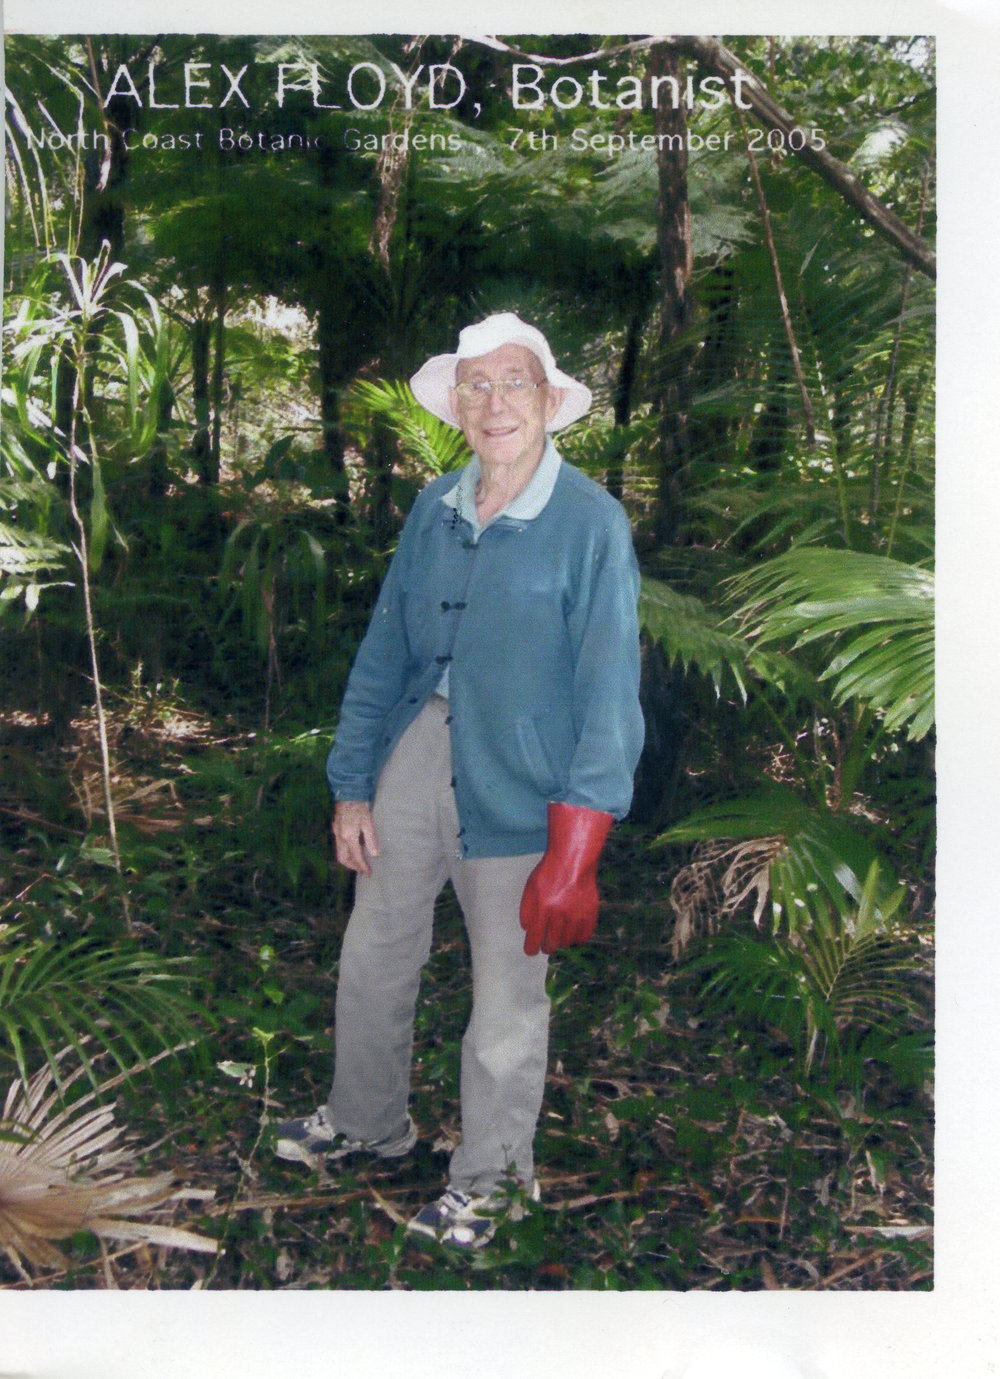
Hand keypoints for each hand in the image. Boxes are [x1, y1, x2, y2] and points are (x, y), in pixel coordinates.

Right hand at [332, 800, 378, 873]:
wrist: (348, 793)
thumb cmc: (360, 806)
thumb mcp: (368, 822)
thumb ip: (371, 839)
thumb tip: (375, 854)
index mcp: (349, 837)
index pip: (356, 857)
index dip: (362, 867)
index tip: (368, 873)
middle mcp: (340, 837)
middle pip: (343, 859)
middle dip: (352, 867)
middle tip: (362, 870)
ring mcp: (336, 832)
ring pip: (339, 853)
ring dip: (348, 860)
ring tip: (358, 862)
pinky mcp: (335, 828)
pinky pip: (338, 845)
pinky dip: (345, 852)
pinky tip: (352, 849)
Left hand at [520, 803, 612, 955]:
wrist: (573, 860)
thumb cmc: (549, 873)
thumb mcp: (530, 888)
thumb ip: (526, 910)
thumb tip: (527, 930)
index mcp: (542, 909)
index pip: (534, 940)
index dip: (531, 949)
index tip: (531, 950)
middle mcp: (559, 915)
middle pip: (551, 945)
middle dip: (546, 946)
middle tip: (545, 943)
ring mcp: (576, 916)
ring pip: (567, 943)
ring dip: (561, 941)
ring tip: (559, 934)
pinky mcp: (590, 914)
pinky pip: (584, 936)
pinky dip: (578, 938)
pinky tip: (573, 932)